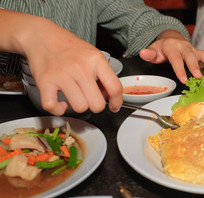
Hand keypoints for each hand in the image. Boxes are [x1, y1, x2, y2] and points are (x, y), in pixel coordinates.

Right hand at [1, 10, 122, 115]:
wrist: (41, 36)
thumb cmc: (69, 47)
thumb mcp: (93, 55)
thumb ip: (103, 75)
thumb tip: (109, 97)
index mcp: (96, 60)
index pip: (115, 88)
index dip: (117, 102)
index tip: (114, 106)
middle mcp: (80, 68)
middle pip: (97, 104)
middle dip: (96, 105)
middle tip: (91, 98)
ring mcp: (62, 75)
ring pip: (80, 108)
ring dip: (78, 106)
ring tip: (75, 97)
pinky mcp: (45, 82)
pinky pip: (53, 107)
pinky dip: (58, 109)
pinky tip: (61, 102)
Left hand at [139, 30, 203, 82]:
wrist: (172, 39)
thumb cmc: (163, 48)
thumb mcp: (154, 50)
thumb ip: (149, 53)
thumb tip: (142, 53)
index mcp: (173, 48)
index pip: (176, 59)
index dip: (180, 69)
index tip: (183, 79)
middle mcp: (186, 48)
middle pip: (191, 56)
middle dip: (196, 66)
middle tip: (199, 75)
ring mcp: (195, 50)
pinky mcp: (201, 53)